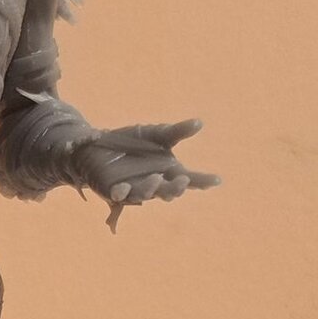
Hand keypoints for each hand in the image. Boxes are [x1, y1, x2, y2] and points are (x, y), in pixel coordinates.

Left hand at [70, 118, 219, 229]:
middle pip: (168, 191)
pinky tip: (122, 188)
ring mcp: (134, 190)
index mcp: (168, 172)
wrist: (100, 144)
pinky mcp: (113, 191)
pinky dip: (121, 193)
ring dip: (150, 188)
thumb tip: (199, 122)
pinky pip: (118, 195)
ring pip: (144, 194)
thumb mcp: (156, 134)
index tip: (217, 180)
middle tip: (184, 180)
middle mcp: (154, 184)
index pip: (190, 179)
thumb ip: (177, 131)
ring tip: (156, 178)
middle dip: (176, 188)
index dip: (203, 181)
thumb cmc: (133, 142)